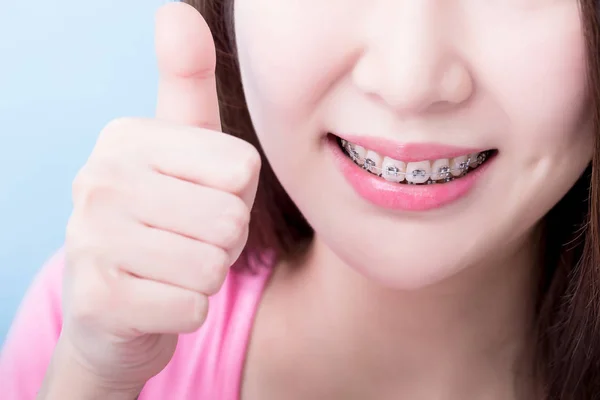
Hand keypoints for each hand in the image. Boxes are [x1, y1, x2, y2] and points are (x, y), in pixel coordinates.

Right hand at [51, 2, 259, 391]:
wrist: (116, 309)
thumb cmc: (165, 223)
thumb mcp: (183, 150)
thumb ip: (186, 82)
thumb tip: (177, 9)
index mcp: (126, 137)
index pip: (242, 170)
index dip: (234, 198)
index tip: (196, 203)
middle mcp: (98, 179)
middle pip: (231, 219)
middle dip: (222, 243)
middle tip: (183, 243)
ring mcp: (89, 240)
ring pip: (213, 266)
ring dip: (205, 277)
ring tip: (170, 269)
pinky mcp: (97, 301)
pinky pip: (193, 308)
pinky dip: (187, 312)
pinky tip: (155, 301)